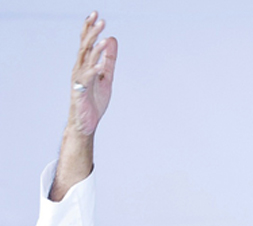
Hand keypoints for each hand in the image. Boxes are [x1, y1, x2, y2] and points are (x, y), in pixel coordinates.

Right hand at [68, 11, 117, 135]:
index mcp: (85, 65)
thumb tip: (111, 39)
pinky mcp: (80, 92)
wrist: (86, 123)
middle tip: (100, 19)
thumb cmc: (93, 100)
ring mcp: (79, 80)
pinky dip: (94, 71)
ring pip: (86, 61)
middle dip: (92, 33)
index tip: (96, 14)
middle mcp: (79, 69)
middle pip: (85, 47)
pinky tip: (100, 66)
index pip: (86, 42)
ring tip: (103, 38)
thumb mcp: (106, 76)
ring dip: (95, 49)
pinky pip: (87, 80)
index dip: (90, 28)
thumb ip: (109, 59)